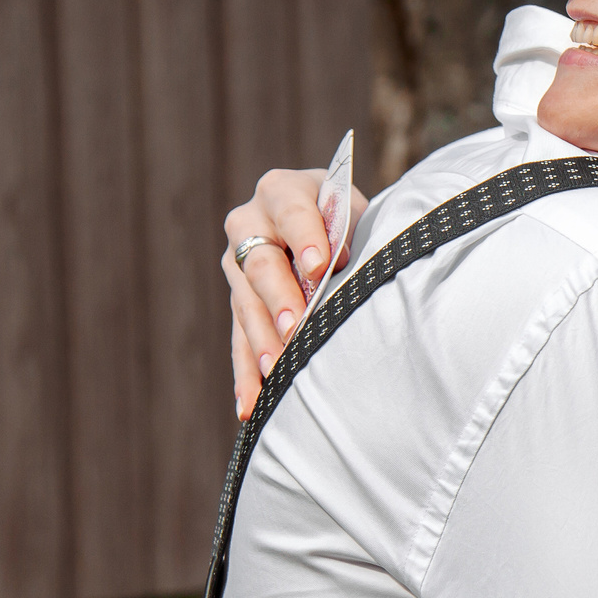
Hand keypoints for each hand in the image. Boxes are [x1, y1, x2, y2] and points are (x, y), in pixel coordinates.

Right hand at [225, 168, 366, 419]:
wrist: (332, 223)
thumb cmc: (353, 219)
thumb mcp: (359, 215)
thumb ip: (352, 235)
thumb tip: (352, 272)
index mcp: (283, 191)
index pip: (293, 213)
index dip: (307, 238)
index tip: (323, 266)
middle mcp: (250, 224)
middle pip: (261, 264)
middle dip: (280, 299)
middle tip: (295, 327)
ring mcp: (238, 265)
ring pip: (246, 306)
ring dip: (261, 341)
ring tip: (276, 371)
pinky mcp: (238, 302)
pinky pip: (238, 340)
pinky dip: (246, 375)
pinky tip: (249, 406)